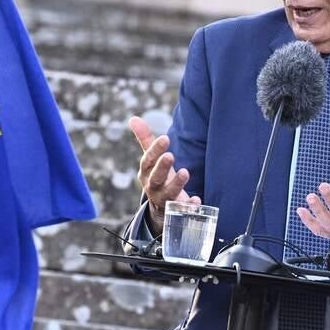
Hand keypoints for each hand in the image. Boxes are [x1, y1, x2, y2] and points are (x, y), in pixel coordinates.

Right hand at [130, 116, 199, 233]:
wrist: (160, 208)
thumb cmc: (157, 176)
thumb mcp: (150, 160)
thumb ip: (145, 139)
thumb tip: (133, 118)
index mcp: (146, 172)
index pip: (148, 161)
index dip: (155, 150)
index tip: (165, 138)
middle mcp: (153, 187)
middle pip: (155, 178)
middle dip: (162, 167)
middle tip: (170, 156)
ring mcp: (165, 200)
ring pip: (168, 193)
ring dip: (176, 184)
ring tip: (185, 172)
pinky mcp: (177, 211)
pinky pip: (182, 210)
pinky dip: (188, 206)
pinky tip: (196, 200)